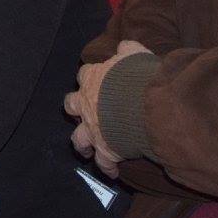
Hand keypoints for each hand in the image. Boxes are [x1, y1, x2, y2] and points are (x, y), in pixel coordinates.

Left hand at [64, 39, 151, 177]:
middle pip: (71, 104)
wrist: (145, 105)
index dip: (89, 79)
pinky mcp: (105, 150)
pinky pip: (103, 162)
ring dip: (82, 143)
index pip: (84, 75)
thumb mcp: (136, 55)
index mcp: (94, 79)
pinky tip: (112, 172)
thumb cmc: (140, 77)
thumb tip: (125, 46)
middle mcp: (87, 104)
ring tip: (85, 149)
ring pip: (78, 139)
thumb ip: (128, 50)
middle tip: (82, 111)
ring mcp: (93, 128)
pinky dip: (107, 167)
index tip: (94, 82)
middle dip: (76, 108)